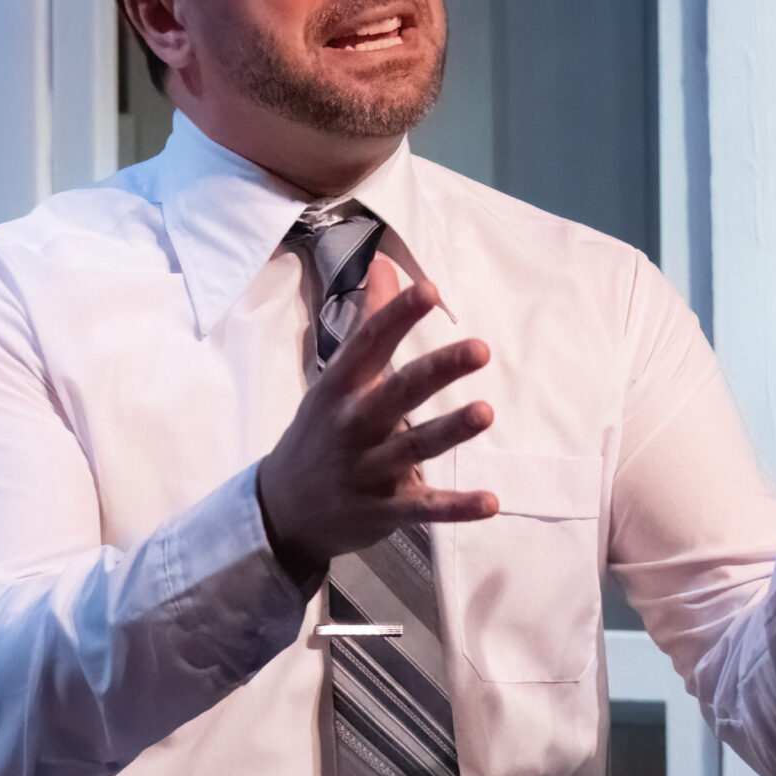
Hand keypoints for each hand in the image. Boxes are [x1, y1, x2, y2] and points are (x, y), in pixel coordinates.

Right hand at [256, 256, 499, 584]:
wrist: (284, 510)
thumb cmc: (319, 432)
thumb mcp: (336, 377)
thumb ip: (368, 321)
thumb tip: (386, 264)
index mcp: (340, 387)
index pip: (370, 343)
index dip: (399, 316)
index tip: (430, 291)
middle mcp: (353, 424)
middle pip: (400, 392)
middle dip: (438, 370)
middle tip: (480, 349)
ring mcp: (370, 469)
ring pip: (415, 446)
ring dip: (451, 430)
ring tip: (485, 412)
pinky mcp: (387, 509)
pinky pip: (426, 508)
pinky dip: (457, 507)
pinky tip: (491, 502)